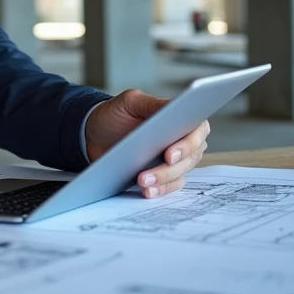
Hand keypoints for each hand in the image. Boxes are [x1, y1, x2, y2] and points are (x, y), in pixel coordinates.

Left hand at [84, 89, 209, 198]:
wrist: (96, 134)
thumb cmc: (116, 114)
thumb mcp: (130, 102)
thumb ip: (152, 103)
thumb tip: (174, 107)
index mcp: (180, 117)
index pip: (197, 130)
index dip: (188, 144)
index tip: (170, 155)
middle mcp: (184, 139)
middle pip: (189, 157)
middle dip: (169, 168)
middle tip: (148, 174)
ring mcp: (176, 159)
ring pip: (180, 173)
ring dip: (162, 180)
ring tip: (142, 182)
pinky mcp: (164, 175)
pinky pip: (170, 186)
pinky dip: (160, 190)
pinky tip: (147, 191)